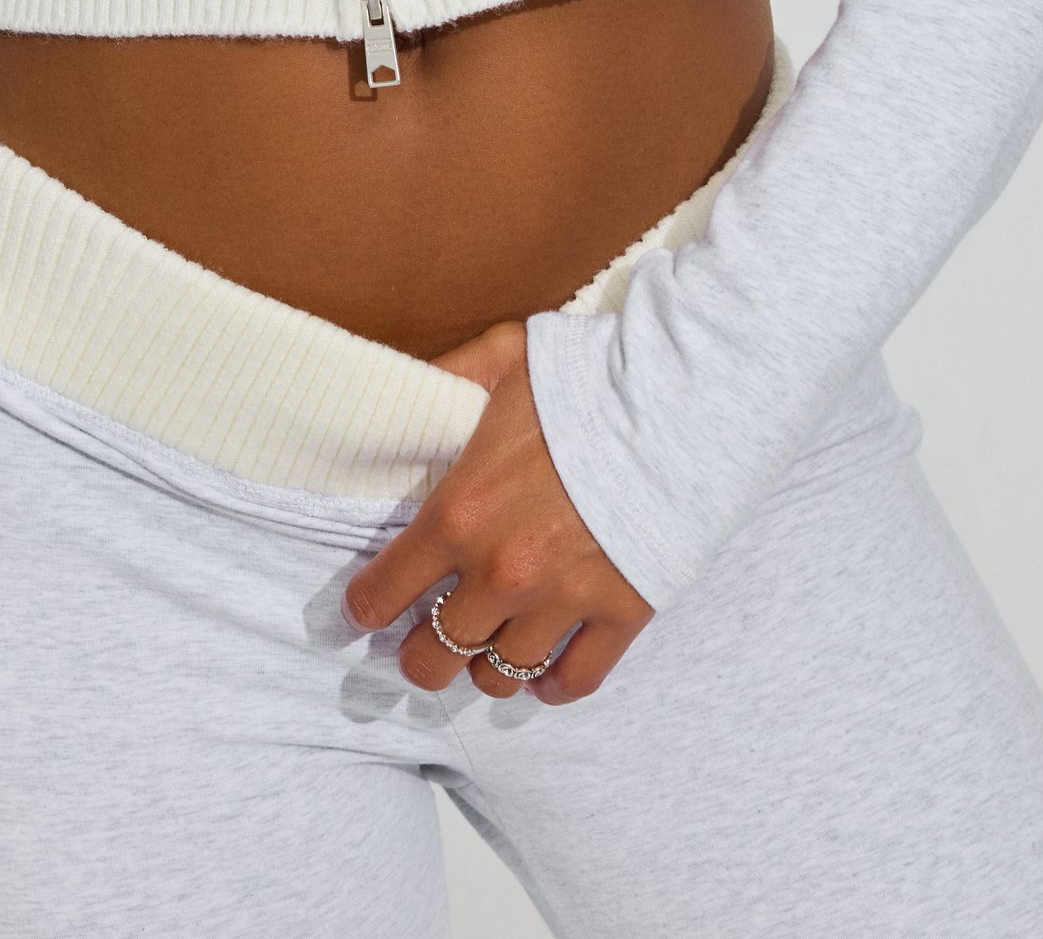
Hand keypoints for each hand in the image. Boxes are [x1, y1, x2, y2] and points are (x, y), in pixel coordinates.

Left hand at [340, 318, 654, 704]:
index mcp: (460, 512)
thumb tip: (406, 383)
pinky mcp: (620, 614)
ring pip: (500, 677)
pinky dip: (553, 686)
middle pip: (434, 656)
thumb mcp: (499, 356)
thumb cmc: (585, 377)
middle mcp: (502, 572)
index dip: (367, 606)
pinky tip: (543, 671)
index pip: (384, 591)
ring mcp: (562, 601)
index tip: (365, 609)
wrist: (677, 401)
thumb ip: (445, 376)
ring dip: (484, 667)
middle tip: (420, 641)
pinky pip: (575, 681)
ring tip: (484, 647)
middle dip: (419, 654)